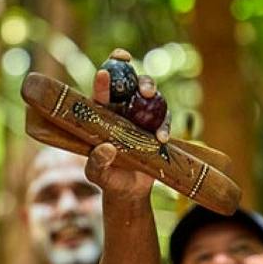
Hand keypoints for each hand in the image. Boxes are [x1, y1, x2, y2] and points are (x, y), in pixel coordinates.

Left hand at [87, 49, 165, 202]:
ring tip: (150, 98)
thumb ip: (97, 164)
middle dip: (138, 79)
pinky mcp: (157, 127)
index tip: (104, 72)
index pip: (102, 94)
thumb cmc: (108, 178)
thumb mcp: (97, 174)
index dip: (104, 80)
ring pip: (151, 95)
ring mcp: (142, 116)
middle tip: (143, 89)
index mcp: (102, 115)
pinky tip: (162, 138)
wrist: (129, 191)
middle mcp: (123, 110)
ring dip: (153, 92)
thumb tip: (105, 148)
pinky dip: (165, 126)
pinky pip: (165, 119)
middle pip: (131, 84)